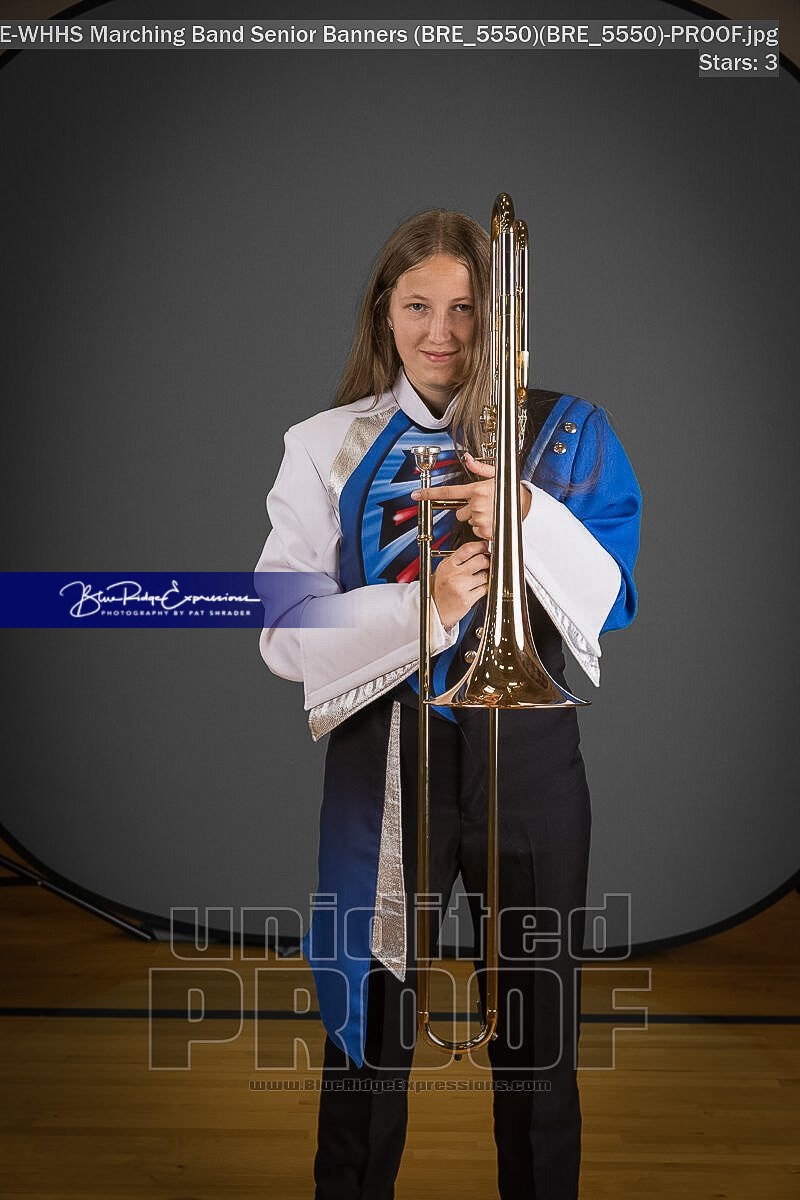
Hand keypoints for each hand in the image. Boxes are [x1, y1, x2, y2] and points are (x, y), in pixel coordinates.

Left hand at [411, 453, 531, 540]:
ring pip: (469, 522)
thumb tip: (468, 458)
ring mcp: (481, 518)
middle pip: (459, 513)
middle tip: (484, 507)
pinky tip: (493, 522)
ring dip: (478, 520)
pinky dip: (484, 529)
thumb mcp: (496, 475)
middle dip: (468, 511)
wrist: (527, 505)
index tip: (415, 495)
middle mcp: (477, 504)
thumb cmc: (511, 490)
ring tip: (492, 513)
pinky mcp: (487, 531)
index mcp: (476, 489)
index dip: (429, 493)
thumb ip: (480, 468)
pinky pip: (477, 532)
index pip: (447, 492)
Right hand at [429, 540, 490, 630]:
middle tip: (486, 564)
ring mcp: (461, 587)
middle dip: (487, 561)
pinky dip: (485, 587)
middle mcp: (454, 575)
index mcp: (448, 565)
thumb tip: (477, 551)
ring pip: (485, 575)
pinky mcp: (467, 599)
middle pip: (481, 560)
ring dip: (487, 576)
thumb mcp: (443, 570)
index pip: (468, 549)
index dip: (480, 546)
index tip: (486, 547)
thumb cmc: (439, 590)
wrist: (435, 610)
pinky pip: (485, 589)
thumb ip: (457, 560)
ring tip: (480, 579)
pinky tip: (478, 588)